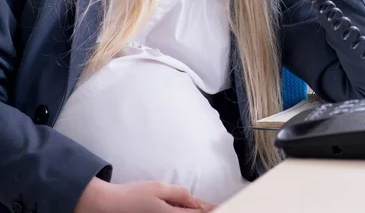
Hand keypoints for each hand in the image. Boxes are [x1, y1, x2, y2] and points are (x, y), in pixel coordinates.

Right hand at [74, 177, 216, 212]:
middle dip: (201, 211)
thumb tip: (196, 201)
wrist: (107, 206)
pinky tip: (183, 208)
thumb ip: (179, 195)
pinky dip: (179, 212)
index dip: (211, 210)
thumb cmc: (132, 195)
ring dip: (189, 211)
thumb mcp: (159, 189)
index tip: (222, 207)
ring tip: (199, 206)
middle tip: (214, 206)